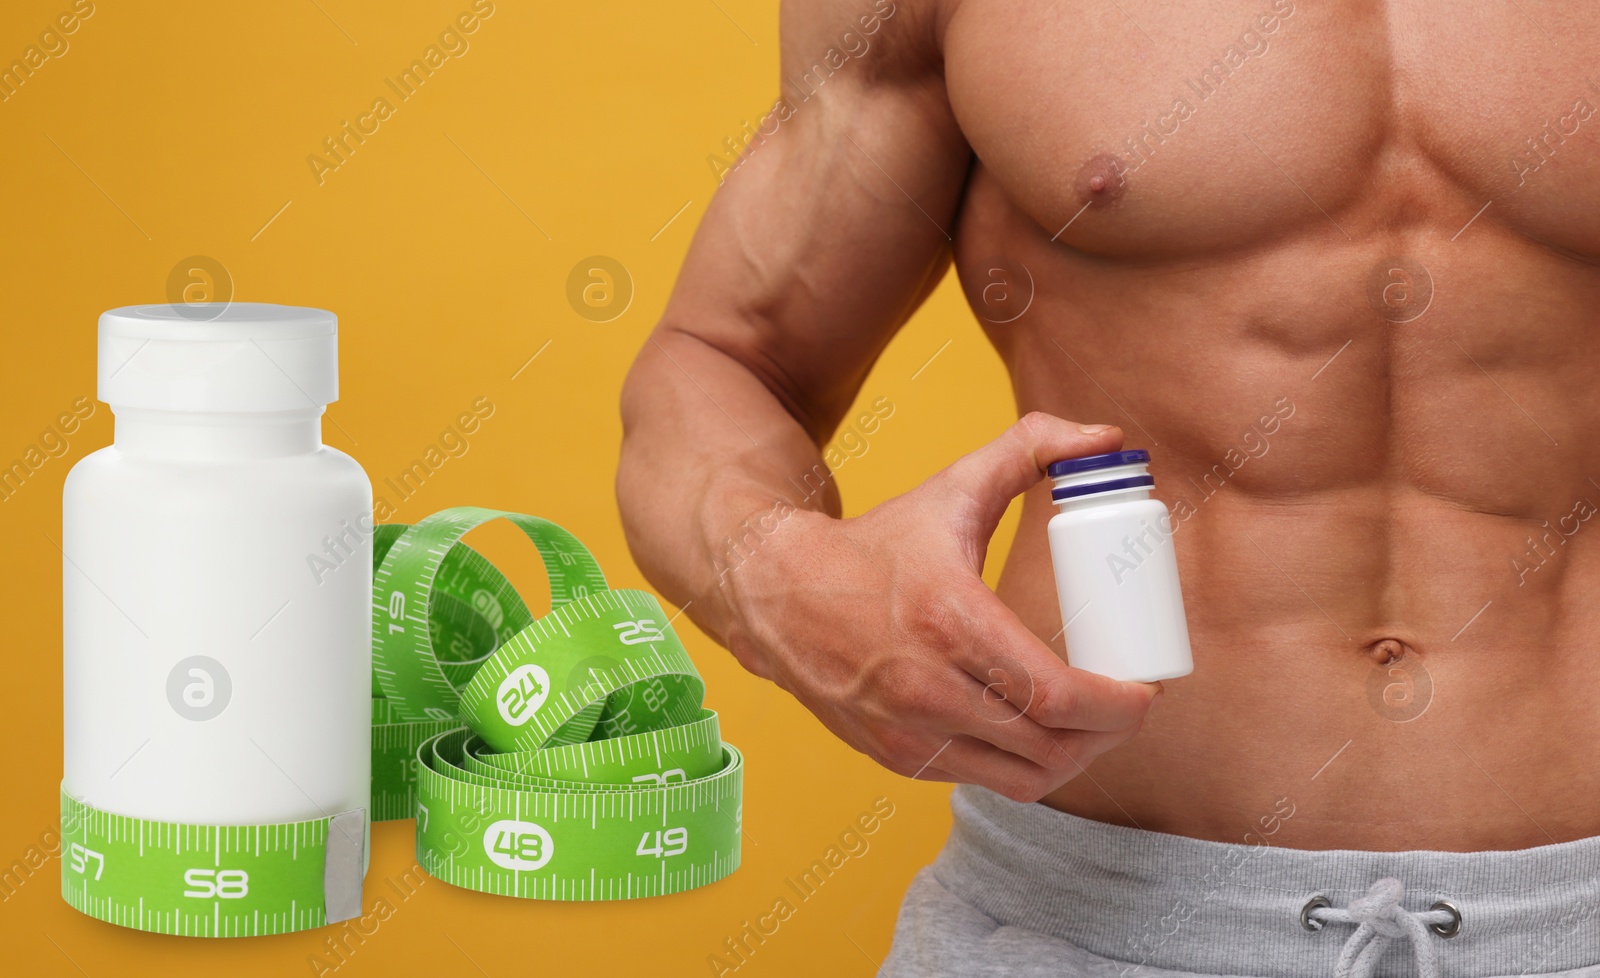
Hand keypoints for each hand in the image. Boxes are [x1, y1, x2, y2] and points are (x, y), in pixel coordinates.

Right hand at [720, 412, 1161, 801]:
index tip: (1145, 688)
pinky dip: (1023, 766)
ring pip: (1023, 778)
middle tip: (1128, 704)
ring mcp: (908, 732)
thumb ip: (1030, 446)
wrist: (778, 591)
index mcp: (950, 620)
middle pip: (1051, 745)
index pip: (1057, 695)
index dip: (1119, 705)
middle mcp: (927, 688)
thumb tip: (1108, 436)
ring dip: (1073, 759)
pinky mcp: (895, 759)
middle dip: (1109, 733)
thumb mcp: (952, 486)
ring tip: (1091, 726)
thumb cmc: (877, 541)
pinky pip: (984, 780)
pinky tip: (1038, 735)